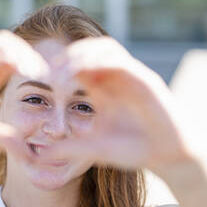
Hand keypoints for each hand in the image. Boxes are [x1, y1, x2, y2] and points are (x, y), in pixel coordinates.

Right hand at [0, 29, 48, 155]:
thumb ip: (7, 139)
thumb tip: (32, 156)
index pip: (12, 56)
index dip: (30, 60)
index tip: (46, 74)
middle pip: (4, 43)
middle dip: (24, 52)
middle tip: (39, 69)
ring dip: (8, 49)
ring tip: (25, 66)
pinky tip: (4, 63)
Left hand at [41, 37, 193, 173]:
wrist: (167, 156)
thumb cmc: (132, 150)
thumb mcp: (93, 148)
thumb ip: (68, 149)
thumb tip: (39, 155)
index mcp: (101, 91)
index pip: (78, 68)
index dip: (60, 68)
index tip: (43, 78)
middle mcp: (114, 80)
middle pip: (88, 52)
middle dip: (68, 57)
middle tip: (50, 69)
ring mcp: (131, 77)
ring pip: (104, 49)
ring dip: (83, 54)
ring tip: (65, 68)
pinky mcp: (145, 79)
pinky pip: (121, 61)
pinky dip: (102, 61)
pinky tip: (86, 71)